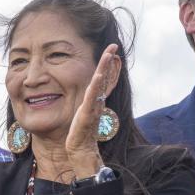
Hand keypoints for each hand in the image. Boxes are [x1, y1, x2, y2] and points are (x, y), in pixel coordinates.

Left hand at [65, 43, 119, 177]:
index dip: (107, 65)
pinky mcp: (87, 112)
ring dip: (104, 67)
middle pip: (105, 77)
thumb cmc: (81, 132)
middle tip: (113, 45)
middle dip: (109, 60)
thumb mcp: (84, 112)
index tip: (111, 50)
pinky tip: (99, 74)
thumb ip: (88, 102)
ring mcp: (94, 106)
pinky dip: (96, 84)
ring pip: (100, 83)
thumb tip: (90, 94)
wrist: (81, 149)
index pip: (103, 78)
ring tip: (109, 53)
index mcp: (96, 100)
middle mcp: (97, 101)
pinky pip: (92, 96)